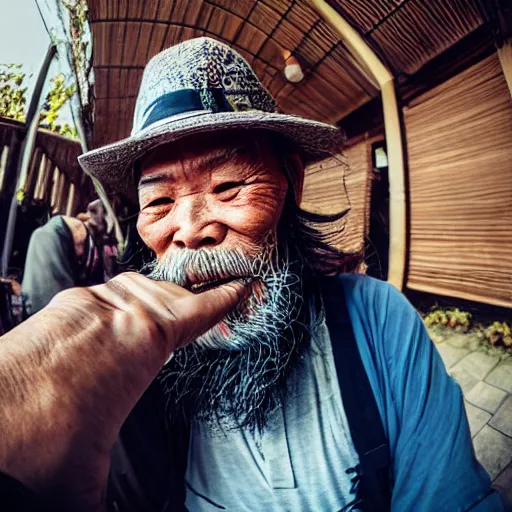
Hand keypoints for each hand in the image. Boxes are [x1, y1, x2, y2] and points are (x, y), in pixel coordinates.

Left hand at [0, 272, 246, 510]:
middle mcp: (118, 313)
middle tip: (202, 304)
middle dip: (187, 300)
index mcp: (145, 342)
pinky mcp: (58, 307)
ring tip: (161, 313)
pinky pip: (102, 296)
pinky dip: (118, 304)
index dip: (224, 298)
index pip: (198, 311)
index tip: (241, 284)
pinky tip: (115, 322)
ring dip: (151, 299)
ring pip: (133, 290)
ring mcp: (85, 305)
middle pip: (166, 295)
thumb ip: (115, 497)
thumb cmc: (38, 444)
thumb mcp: (88, 478)